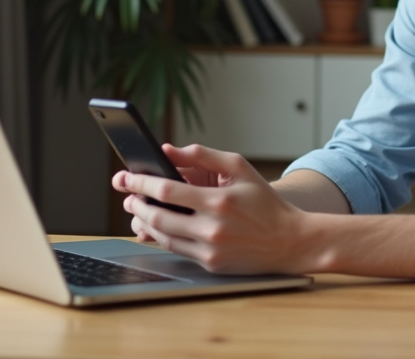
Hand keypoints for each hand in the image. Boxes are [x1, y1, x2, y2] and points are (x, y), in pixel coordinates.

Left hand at [112, 144, 313, 275]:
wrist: (288, 240)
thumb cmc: (264, 201)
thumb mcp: (240, 168)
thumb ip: (204, 155)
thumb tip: (170, 149)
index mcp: (218, 200)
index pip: (167, 190)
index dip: (141, 183)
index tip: (126, 177)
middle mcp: (212, 227)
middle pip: (157, 216)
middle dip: (136, 204)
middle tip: (127, 196)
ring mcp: (209, 249)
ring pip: (162, 236)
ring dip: (143, 222)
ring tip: (137, 210)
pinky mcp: (210, 264)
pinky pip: (175, 249)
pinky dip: (161, 236)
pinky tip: (156, 226)